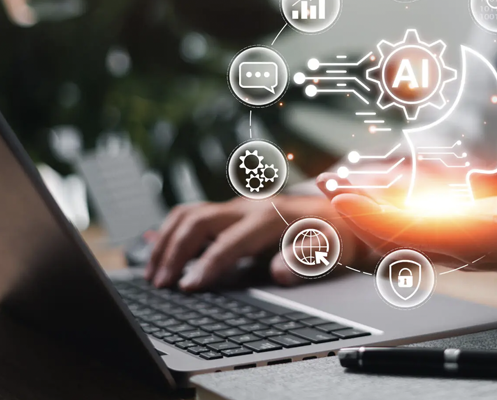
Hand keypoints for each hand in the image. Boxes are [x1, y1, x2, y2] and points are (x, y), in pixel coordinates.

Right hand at [144, 195, 367, 290]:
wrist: (343, 212)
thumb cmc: (337, 233)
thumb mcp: (334, 247)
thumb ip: (308, 258)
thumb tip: (280, 272)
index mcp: (271, 217)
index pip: (230, 242)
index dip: (207, 265)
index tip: (188, 288)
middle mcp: (248, 208)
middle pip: (198, 221)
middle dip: (174, 252)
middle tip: (160, 284)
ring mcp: (236, 208)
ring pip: (188, 214)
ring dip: (166, 242)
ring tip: (153, 274)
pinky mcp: (230, 213)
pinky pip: (192, 216)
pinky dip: (170, 232)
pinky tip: (155, 251)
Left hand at [326, 116, 496, 281]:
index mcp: (489, 240)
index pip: (422, 233)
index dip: (380, 218)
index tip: (347, 201)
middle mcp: (466, 248)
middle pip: (399, 236)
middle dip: (358, 214)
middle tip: (323, 185)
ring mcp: (459, 245)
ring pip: (400, 234)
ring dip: (364, 212)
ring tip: (331, 184)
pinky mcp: (458, 236)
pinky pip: (411, 228)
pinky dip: (382, 210)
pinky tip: (362, 190)